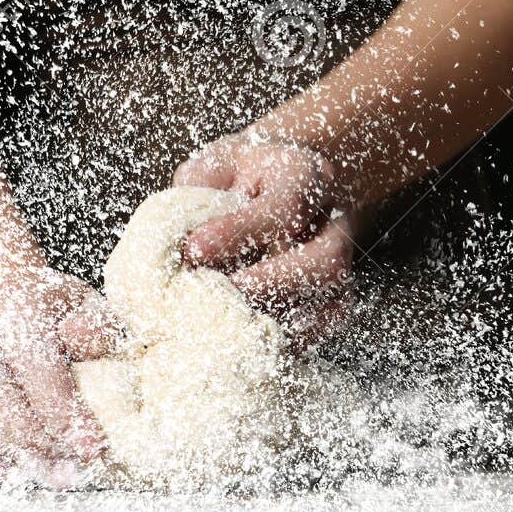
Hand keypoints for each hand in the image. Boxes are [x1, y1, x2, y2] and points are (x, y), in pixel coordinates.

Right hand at [0, 270, 111, 485]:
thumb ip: (97, 323)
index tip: (89, 448)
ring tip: (31, 466)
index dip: (66, 417)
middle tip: (65, 467)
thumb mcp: (79, 304)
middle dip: (38, 449)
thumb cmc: (40, 311)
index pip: (37, 371)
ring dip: (1, 462)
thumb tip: (79, 336)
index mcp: (14, 314)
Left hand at [173, 136, 355, 345]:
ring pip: (331, 300)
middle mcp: (331, 217)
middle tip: (223, 293)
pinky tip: (250, 342)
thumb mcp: (211, 169)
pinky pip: (324, 325)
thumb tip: (173, 243)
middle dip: (272, 283)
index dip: (240, 230)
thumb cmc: (233, 180)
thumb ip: (195, 195)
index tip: (194, 248)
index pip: (284, 204)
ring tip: (230, 327)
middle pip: (324, 260)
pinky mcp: (335, 296)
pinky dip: (290, 339)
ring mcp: (339, 261)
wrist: (268, 186)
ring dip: (280, 318)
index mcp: (302, 173)